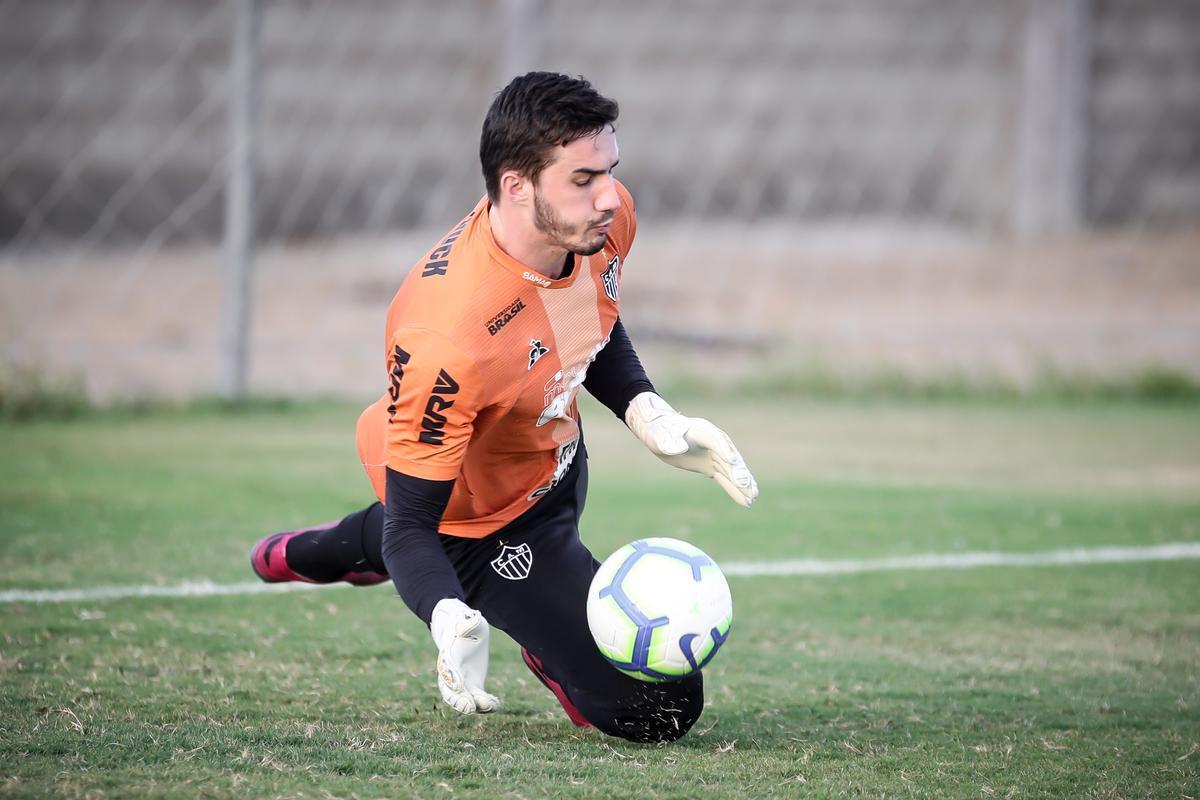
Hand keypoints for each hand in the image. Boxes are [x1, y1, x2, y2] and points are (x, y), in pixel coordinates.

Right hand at [430, 598, 499, 714]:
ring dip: (474, 706)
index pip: (447, 669)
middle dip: (458, 701)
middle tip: (469, 707)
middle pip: (449, 692)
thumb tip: (464, 626)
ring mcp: (461, 682)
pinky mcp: (473, 686)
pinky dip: (485, 705)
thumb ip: (467, 623)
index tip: (458, 686)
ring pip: (463, 700)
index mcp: (448, 655)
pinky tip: (496, 704)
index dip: (451, 678)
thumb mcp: (469, 619)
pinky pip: (477, 700)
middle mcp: (451, 673)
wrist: (460, 629)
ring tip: (489, 705)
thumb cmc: (465, 622)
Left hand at [624, 392, 758, 507]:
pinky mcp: (710, 466)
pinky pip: (725, 479)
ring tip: (754, 496)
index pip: (716, 440)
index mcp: (702, 430)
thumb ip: (670, 441)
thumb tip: (680, 448)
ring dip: (742, 484)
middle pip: (728, 458)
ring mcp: (714, 455)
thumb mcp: (660, 436)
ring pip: (731, 471)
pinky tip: (746, 500)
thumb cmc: (660, 431)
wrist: (660, 432)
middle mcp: (713, 443)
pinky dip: (735, 489)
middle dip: (738, 471)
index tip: (733, 461)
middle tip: (747, 484)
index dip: (724, 450)